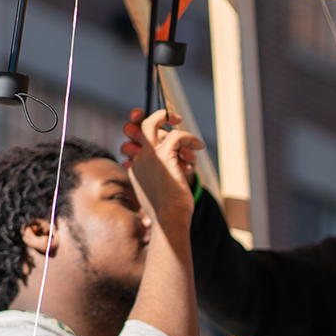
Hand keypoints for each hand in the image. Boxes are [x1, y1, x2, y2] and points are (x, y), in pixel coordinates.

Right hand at [125, 108, 202, 234]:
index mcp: (136, 168)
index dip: (155, 135)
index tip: (168, 134)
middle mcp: (139, 159)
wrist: (169, 220)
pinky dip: (189, 138)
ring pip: (156, 125)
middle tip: (175, 118)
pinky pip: (176, 136)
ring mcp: (148, 156)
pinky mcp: (163, 156)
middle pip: (143, 126)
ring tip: (194, 144)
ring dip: (179, 130)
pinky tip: (199, 147)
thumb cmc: (169, 212)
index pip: (143, 143)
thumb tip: (178, 170)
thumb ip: (163, 179)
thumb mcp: (162, 193)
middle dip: (158, 116)